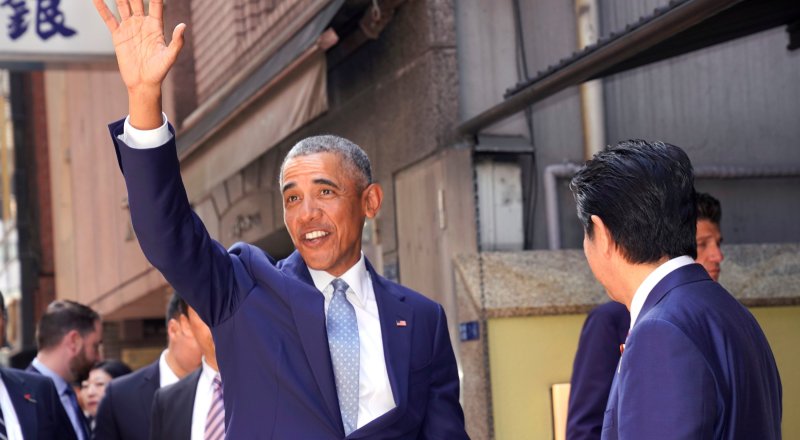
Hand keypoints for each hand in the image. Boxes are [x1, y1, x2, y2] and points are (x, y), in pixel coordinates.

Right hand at [93, 0, 185, 127]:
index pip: (155, 4)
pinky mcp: (118, 35)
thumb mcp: (170, 57)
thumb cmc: (159, 72)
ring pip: (122, 5)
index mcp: (156, 26)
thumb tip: (183, 26)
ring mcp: (129, 28)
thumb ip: (177, 42)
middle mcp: (142, 23)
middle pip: (136, 0)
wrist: (143, 84)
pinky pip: (109, 18)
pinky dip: (102, 7)